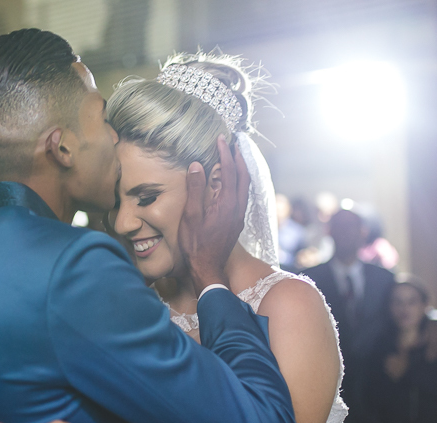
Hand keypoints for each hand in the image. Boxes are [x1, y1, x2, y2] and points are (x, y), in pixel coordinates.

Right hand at [178, 134, 250, 294]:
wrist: (208, 268)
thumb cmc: (196, 244)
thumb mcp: (191, 216)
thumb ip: (195, 189)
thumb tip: (198, 165)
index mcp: (227, 204)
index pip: (229, 171)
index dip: (225, 153)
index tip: (221, 139)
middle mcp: (237, 208)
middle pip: (244, 176)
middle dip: (239, 157)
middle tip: (233, 142)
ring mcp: (239, 215)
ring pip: (245, 185)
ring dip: (241, 169)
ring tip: (235, 156)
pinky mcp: (236, 221)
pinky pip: (243, 194)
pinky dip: (240, 181)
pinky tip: (233, 181)